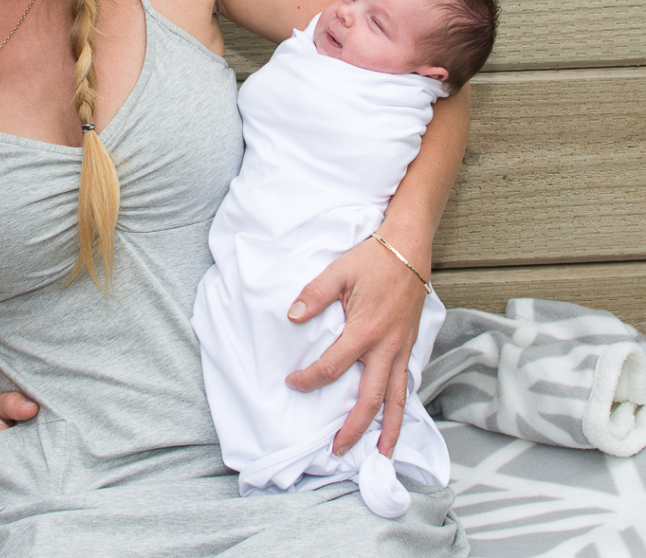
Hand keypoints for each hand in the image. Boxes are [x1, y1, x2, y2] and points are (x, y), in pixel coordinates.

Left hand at [284, 234, 426, 458]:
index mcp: (364, 331)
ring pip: (396, 397)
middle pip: (370, 399)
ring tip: (382, 454)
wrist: (409, 248)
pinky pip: (406, 382)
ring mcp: (402, 348)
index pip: (331, 368)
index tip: (292, 382)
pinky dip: (401, 404)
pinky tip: (394, 415)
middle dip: (354, 428)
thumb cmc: (373, 259)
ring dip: (389, 428)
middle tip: (338, 448)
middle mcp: (386, 347)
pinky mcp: (410, 344)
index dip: (309, 380)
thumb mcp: (337, 271)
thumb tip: (292, 317)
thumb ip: (314, 295)